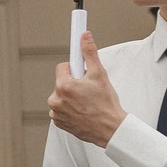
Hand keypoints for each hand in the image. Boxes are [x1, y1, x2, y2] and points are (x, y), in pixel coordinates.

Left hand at [48, 31, 126, 147]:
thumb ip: (89, 53)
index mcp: (63, 86)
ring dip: (71, 96)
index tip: (82, 72)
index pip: (62, 67)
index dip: (75, 69)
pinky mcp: (59, 122)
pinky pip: (61, 109)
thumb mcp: (99, 74)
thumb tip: (84, 37)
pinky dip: (70, 109)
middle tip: (88, 90)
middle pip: (62, 82)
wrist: (111, 129)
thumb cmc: (106, 104)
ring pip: (61, 96)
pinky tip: (83, 111)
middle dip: (74, 83)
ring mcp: (56, 113)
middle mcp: (55, 100)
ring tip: (87, 102)